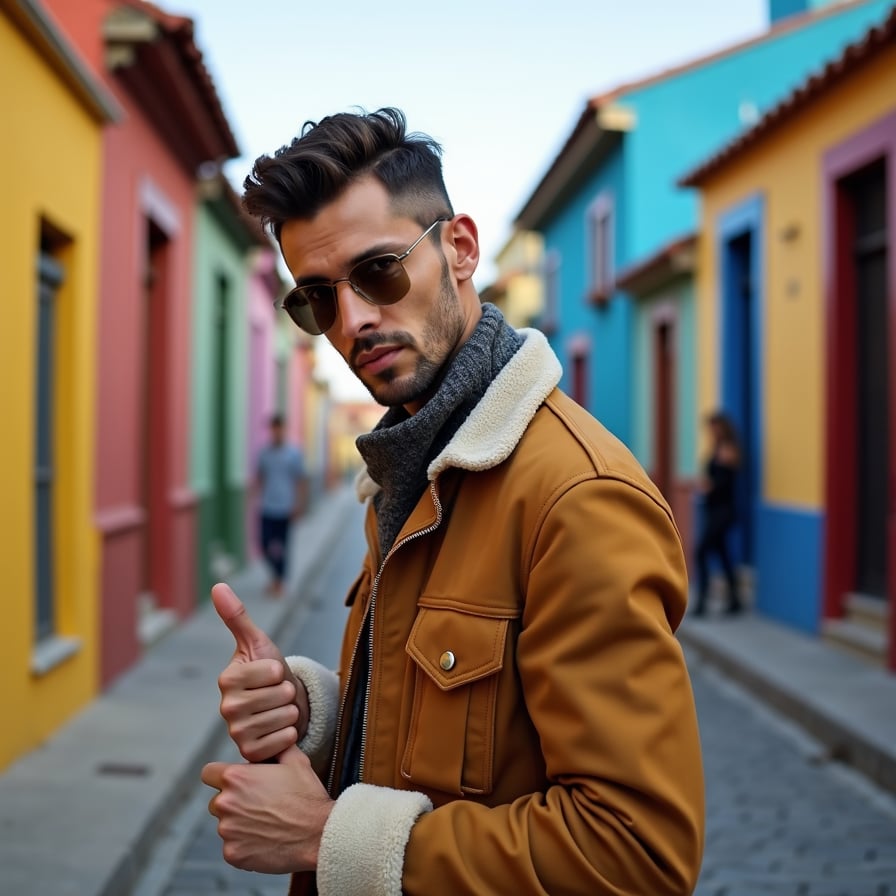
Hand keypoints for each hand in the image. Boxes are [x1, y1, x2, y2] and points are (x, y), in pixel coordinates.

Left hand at [202, 744, 333, 873]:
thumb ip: (275, 747)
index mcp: (236, 777)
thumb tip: (269, 741)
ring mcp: (227, 831)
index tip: (235, 782)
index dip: (220, 776)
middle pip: (216, 801)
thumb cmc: (307, 796)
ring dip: (240, 824)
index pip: (209, 773)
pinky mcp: (233, 854)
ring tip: (267, 824)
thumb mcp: (295, 761)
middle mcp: (225, 803)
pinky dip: (246, 845)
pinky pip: (232, 847)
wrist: (319, 834)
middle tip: (259, 805)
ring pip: (225, 825)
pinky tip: (267, 840)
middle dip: (233, 802)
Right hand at [212, 583, 309, 761]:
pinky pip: (285, 741)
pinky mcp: (250, 754)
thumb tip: (218, 586)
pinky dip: (290, 735)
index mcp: (227, 679)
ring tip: (279, 710)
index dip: (281, 670)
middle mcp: (226, 708)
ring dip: (291, 713)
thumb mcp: (258, 643)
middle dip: (288, 692)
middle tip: (278, 695)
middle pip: (281, 695)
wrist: (280, 706)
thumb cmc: (269, 672)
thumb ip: (237, 616)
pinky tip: (280, 730)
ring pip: (285, 717)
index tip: (272, 675)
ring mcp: (237, 733)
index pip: (273, 671)